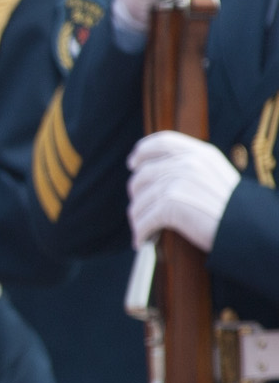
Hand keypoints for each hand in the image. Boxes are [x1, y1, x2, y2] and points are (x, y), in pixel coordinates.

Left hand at [131, 130, 242, 250]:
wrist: (248, 229)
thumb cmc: (232, 209)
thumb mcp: (216, 176)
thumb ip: (191, 168)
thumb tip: (156, 170)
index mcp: (201, 154)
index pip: (163, 141)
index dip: (143, 151)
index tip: (133, 162)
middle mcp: (188, 163)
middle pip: (143, 174)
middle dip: (137, 193)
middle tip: (139, 207)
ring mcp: (178, 182)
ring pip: (140, 199)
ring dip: (138, 217)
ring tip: (143, 227)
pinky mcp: (171, 203)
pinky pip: (144, 219)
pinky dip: (140, 232)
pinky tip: (142, 240)